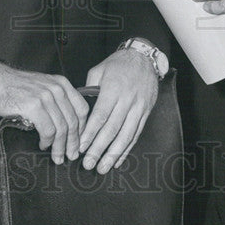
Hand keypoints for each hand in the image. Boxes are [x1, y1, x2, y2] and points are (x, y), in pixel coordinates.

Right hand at [0, 61, 88, 164]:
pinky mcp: (33, 106)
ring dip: (60, 146)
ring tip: (57, 156)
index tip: (80, 141)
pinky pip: (48, 130)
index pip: (82, 108)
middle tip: (71, 155)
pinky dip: (47, 141)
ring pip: (62, 128)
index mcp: (62, 83)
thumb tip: (67, 124)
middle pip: (73, 121)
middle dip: (73, 142)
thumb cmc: (15, 87)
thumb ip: (57, 100)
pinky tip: (43, 145)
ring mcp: (45, 97)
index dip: (83, 128)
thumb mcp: (43, 86)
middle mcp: (56, 88)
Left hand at [79, 48, 158, 173]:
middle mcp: (127, 100)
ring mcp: (138, 107)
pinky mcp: (146, 112)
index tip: (80, 147)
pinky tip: (118, 160)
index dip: (90, 134)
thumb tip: (78, 108)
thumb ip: (88, 89)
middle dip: (99, 149)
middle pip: (112, 129)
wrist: (144, 57)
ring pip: (126, 135)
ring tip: (102, 167)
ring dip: (113, 154)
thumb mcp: (99, 70)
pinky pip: (136, 134)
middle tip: (88, 164)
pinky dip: (127, 149)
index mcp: (113, 89)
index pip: (100, 116)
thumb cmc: (118, 64)